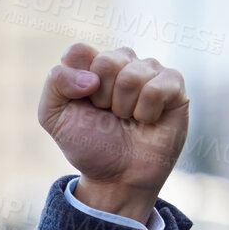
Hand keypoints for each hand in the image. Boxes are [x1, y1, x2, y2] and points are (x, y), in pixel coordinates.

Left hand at [38, 43, 188, 223]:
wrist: (117, 177)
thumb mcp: (54, 117)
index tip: (81, 103)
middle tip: (107, 115)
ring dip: (123, 107)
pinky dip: (146, 111)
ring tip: (127, 119)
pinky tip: (147, 120)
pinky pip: (157, 87)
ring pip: (132, 74)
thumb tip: (91, 75)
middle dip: (100, 97)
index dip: (75, 82)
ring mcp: (150, 71)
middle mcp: (122, 63)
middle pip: (106, 61)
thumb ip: (55, 84)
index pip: (78, 52)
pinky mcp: (174, 85)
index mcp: (91, 66)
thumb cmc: (89, 145)